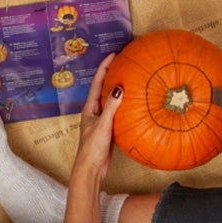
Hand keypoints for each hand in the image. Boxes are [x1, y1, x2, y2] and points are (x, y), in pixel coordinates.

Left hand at [75, 53, 123, 179]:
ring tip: (128, 77)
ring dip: (116, 88)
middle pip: (102, 88)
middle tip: (122, 62)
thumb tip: (118, 88)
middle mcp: (94, 112)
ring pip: (109, 100)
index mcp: (89, 108)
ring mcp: (100, 120)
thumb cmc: (93, 148)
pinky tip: (132, 103)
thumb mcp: (103, 125)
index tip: (113, 54)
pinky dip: (122, 104)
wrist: (91, 168)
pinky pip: (115, 111)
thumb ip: (111, 107)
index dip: (104, 67)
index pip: (96, 82)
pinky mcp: (107, 129)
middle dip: (110, 74)